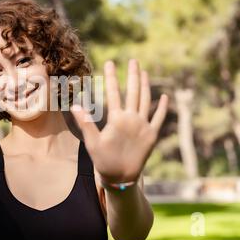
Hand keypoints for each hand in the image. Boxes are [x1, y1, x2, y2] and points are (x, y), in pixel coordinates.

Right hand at [70, 59, 167, 183]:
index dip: (111, 77)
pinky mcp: (152, 135)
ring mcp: (144, 126)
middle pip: (134, 91)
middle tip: (133, 60)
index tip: (110, 62)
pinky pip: (159, 118)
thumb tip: (75, 106)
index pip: (114, 93)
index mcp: (117, 120)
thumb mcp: (92, 142)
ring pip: (146, 101)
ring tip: (144, 71)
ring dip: (146, 85)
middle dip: (133, 74)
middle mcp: (133, 120)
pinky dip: (162, 107)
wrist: (122, 179)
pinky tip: (164, 96)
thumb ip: (85, 122)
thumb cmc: (104, 160)